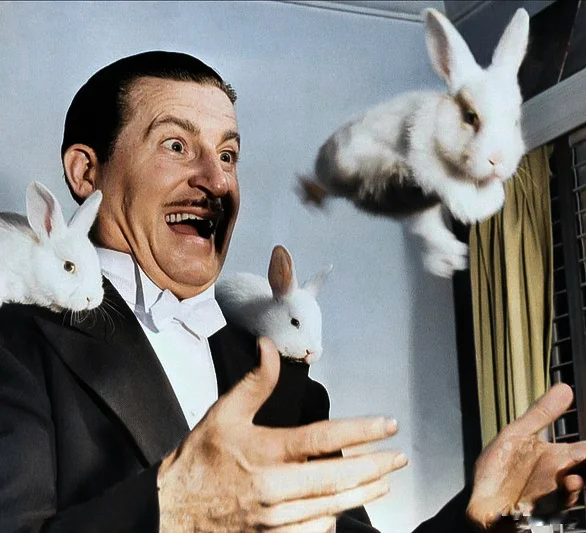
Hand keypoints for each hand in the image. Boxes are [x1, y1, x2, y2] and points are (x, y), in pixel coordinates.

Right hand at [157, 337, 406, 531]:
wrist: (172, 511)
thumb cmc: (200, 459)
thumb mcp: (223, 413)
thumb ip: (254, 382)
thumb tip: (270, 347)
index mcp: (265, 452)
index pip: (323, 438)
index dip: (361, 431)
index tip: (388, 425)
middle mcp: (274, 488)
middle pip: (337, 477)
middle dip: (374, 466)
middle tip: (398, 457)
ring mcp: (275, 519)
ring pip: (331, 507)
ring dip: (362, 492)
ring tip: (383, 480)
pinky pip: (313, 532)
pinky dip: (333, 519)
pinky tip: (344, 508)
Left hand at [466, 383, 585, 530]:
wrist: (481, 496)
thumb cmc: (505, 468)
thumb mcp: (518, 434)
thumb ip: (541, 414)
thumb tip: (565, 387)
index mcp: (557, 463)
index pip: (584, 454)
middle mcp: (554, 485)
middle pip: (578, 480)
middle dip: (579, 476)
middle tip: (577, 470)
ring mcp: (539, 505)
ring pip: (559, 503)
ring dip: (565, 494)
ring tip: (570, 481)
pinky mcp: (516, 520)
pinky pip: (519, 521)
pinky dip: (518, 517)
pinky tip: (517, 509)